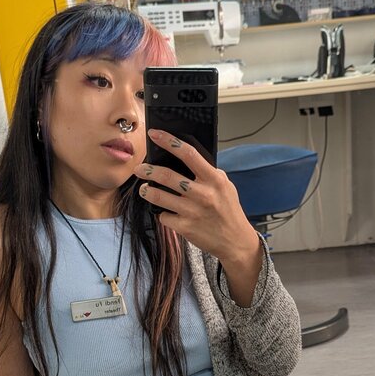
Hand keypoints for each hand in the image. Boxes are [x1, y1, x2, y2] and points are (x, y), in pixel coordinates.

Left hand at [135, 128, 258, 262]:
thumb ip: (209, 173)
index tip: (155, 135)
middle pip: (167, 176)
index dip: (169, 142)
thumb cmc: (229, 211)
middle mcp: (203, 194)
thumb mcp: (226, 187)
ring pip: (159, 197)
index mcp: (214, 180)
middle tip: (139, 168)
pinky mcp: (185, 227)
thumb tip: (188, 159)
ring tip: (145, 188)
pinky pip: (164, 216)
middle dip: (148, 170)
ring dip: (147, 191)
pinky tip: (167, 212)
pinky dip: (163, 213)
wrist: (235, 241)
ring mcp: (192, 212)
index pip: (189, 154)